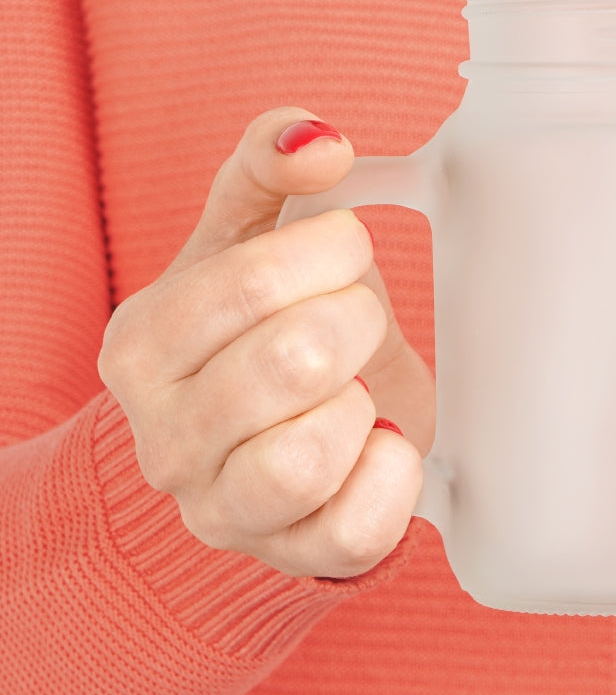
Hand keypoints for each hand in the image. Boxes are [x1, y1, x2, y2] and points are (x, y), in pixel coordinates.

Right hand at [97, 108, 433, 578]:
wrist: (270, 431)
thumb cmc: (261, 324)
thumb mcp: (249, 233)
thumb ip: (268, 165)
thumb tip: (318, 139)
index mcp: (143, 344)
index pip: (252, 281)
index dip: (330, 252)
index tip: (345, 250)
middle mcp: (164, 438)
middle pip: (294, 361)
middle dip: (356, 321)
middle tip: (356, 320)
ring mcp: (222, 509)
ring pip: (308, 456)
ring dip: (362, 403)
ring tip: (356, 387)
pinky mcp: (291, 556)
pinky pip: (356, 529)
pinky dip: (393, 474)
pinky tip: (381, 440)